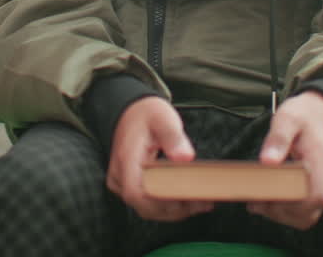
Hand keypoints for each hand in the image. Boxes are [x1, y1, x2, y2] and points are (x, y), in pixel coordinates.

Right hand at [106, 96, 213, 221]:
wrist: (132, 111)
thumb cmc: (147, 115)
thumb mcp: (162, 117)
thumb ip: (173, 137)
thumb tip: (185, 157)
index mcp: (127, 160)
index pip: (136, 193)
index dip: (161, 203)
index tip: (185, 198)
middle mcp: (120, 176)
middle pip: (145, 207)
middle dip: (175, 209)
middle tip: (202, 202)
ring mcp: (124, 183)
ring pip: (148, 209)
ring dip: (174, 210)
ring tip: (201, 203)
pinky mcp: (132, 186)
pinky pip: (149, 203)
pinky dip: (169, 205)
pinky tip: (189, 201)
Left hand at [247, 90, 322, 229]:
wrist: (321, 113)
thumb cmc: (303, 115)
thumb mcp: (287, 118)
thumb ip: (277, 139)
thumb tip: (267, 161)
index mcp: (322, 164)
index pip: (313, 198)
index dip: (287, 204)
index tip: (263, 196)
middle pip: (307, 214)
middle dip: (278, 211)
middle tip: (254, 199)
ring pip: (305, 218)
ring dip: (280, 214)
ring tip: (257, 201)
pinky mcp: (319, 191)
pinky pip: (305, 212)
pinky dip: (286, 212)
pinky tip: (268, 201)